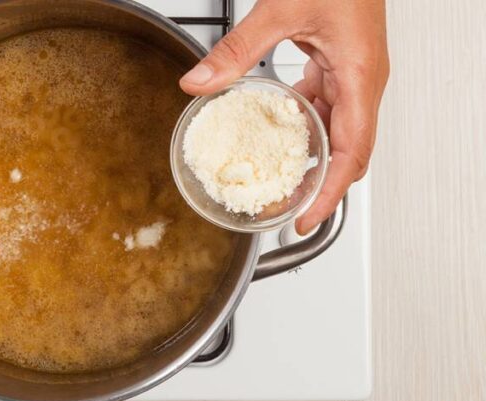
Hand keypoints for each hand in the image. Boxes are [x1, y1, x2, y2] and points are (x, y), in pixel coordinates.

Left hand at [180, 0, 388, 233]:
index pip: (351, 154)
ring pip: (335, 133)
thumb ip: (236, 49)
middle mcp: (362, 83)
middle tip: (283, 211)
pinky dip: (301, 128)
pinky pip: (323, 108)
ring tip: (278, 183)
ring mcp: (352, 75)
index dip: (328, 194)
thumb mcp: (280, 9)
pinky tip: (276, 134)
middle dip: (317, 187)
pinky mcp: (338, 66)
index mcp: (360, 77)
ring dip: (309, 160)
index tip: (304, 220)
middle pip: (346, 153)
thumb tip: (198, 83)